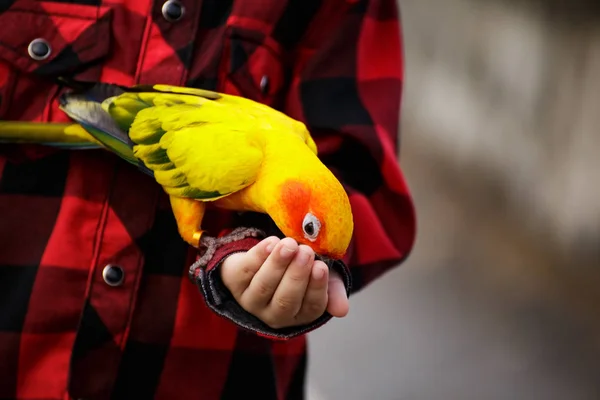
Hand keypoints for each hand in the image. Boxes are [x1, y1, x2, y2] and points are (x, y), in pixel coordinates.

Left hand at [220, 236, 348, 328]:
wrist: (264, 260)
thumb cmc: (297, 271)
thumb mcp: (318, 278)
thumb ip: (333, 290)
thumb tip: (342, 310)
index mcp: (299, 316)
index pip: (311, 307)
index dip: (316, 287)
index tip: (321, 266)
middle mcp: (274, 314)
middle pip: (286, 299)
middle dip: (296, 275)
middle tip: (306, 252)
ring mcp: (252, 301)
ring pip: (264, 285)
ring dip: (277, 264)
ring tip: (289, 244)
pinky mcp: (235, 282)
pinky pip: (246, 270)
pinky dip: (259, 256)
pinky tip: (271, 243)